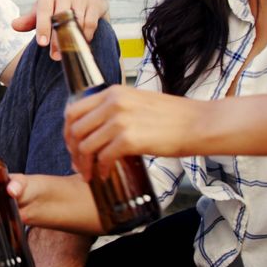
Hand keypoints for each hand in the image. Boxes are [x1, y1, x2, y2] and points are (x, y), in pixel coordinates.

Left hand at [11, 0, 108, 59]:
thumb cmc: (59, 2)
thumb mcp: (43, 7)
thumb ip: (30, 19)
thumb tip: (14, 25)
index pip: (43, 10)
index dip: (43, 27)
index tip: (42, 44)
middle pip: (60, 17)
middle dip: (57, 39)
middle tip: (55, 57)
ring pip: (77, 21)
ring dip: (73, 40)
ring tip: (68, 54)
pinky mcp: (96, 3)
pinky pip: (90, 23)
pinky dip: (86, 36)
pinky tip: (81, 44)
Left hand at [64, 85, 206, 179]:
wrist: (198, 123)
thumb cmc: (173, 117)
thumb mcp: (137, 101)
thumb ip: (115, 109)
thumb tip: (97, 129)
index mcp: (113, 92)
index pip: (73, 110)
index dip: (68, 131)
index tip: (72, 146)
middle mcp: (113, 102)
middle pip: (75, 129)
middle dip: (72, 150)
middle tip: (78, 164)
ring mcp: (120, 120)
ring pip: (86, 145)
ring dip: (84, 164)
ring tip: (89, 174)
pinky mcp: (130, 138)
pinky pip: (103, 157)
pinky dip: (100, 169)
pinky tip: (104, 175)